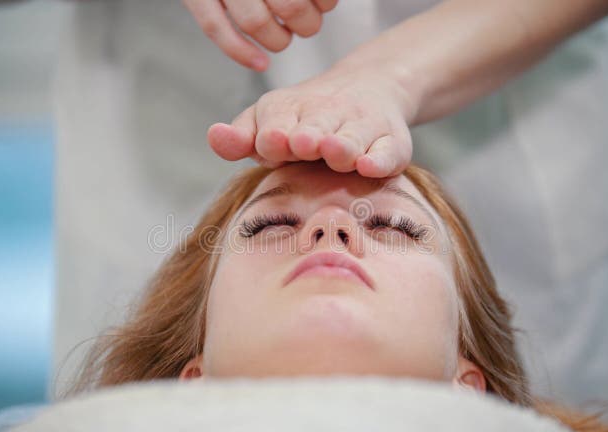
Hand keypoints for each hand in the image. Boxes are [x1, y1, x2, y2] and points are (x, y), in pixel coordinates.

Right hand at [182, 0, 337, 70]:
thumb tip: (325, 1)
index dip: (325, 1)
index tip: (325, 3)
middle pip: (288, 5)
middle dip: (306, 22)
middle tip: (309, 21)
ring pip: (255, 22)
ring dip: (279, 40)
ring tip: (286, 35)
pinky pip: (215, 28)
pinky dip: (240, 52)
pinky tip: (261, 63)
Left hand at [208, 66, 414, 176]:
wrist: (370, 88)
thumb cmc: (304, 121)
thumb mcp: (268, 122)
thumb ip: (241, 136)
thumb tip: (214, 136)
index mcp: (290, 109)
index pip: (276, 122)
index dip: (273, 135)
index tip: (272, 145)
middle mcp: (327, 115)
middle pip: (315, 128)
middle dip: (307, 136)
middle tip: (302, 144)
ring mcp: (362, 127)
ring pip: (352, 138)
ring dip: (342, 145)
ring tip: (333, 151)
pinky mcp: (392, 142)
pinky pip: (389, 152)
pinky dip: (380, 159)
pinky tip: (370, 166)